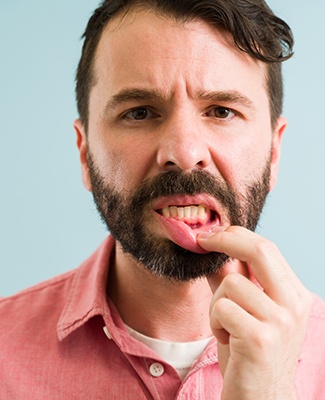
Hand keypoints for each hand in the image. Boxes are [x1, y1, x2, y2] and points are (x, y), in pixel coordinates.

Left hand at [197, 226, 311, 399]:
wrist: (260, 397)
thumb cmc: (249, 350)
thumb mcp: (244, 309)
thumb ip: (232, 278)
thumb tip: (213, 248)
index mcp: (294, 294)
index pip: (267, 248)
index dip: (235, 235)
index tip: (211, 234)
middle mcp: (294, 304)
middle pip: (259, 251)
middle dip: (224, 240)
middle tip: (202, 241)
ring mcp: (280, 322)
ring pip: (230, 284)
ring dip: (215, 304)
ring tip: (225, 326)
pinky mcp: (260, 339)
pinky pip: (221, 308)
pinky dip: (215, 322)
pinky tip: (226, 340)